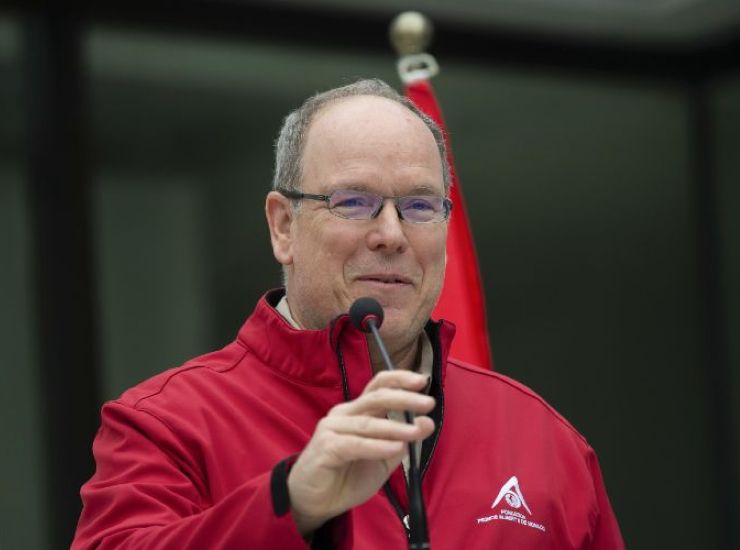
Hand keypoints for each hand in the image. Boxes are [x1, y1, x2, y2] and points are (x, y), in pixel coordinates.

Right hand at [287, 370, 434, 535]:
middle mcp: (344, 414)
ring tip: (417, 432)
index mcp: (358, 411)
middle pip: (376, 397)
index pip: (378, 385)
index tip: (423, 381)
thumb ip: (403, 441)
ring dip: (395, 427)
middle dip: (404, 398)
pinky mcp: (326, 447)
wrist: (315, 502)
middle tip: (428, 403)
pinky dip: (377, 446)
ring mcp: (332, 428)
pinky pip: (356, 444)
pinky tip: (395, 448)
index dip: (400, 379)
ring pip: (368, 422)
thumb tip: (426, 423)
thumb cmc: (348, 476)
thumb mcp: (384, 459)